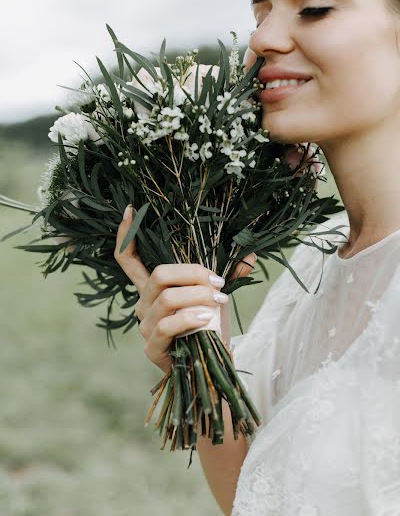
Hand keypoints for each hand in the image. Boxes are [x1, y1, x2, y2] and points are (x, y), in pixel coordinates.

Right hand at [114, 205, 256, 372]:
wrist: (214, 371)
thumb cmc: (212, 331)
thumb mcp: (219, 298)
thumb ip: (229, 274)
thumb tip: (250, 253)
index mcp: (153, 289)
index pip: (128, 260)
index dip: (125, 236)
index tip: (132, 209)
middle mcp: (143, 304)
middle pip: (158, 274)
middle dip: (193, 272)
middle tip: (218, 282)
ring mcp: (144, 326)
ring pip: (166, 297)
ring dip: (198, 295)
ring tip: (219, 300)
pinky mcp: (152, 348)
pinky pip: (167, 325)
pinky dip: (189, 316)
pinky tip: (207, 316)